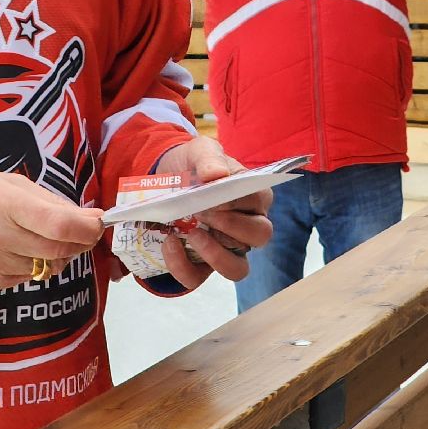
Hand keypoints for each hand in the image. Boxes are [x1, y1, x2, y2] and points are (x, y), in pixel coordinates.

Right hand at [0, 170, 104, 292]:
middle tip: (80, 230)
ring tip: (35, 236)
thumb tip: (87, 218)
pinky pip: (26, 278)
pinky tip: (12, 250)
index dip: (88, 228)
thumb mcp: (4, 182)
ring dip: (54, 254)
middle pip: (60, 250)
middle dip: (78, 242)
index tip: (99, 223)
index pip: (60, 225)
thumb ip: (47, 201)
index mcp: (3, 203)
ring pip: (47, 268)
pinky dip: (30, 265)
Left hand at [151, 137, 272, 288]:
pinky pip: (197, 277)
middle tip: (204, 212)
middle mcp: (246, 227)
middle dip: (232, 226)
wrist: (167, 177)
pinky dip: (182, 265)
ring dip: (216, 255)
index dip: (240, 201)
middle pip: (260, 237)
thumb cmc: (194, 165)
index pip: (260, 200)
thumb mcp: (200, 151)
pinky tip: (169, 242)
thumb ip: (209, 158)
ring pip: (238, 269)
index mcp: (253, 196)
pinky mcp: (201, 265)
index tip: (216, 195)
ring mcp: (226, 249)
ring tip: (193, 234)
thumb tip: (216, 175)